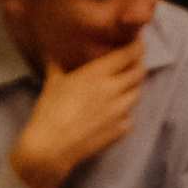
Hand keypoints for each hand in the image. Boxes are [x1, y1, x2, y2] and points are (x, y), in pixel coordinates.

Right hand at [8, 43, 145, 187]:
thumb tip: (52, 50)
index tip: (137, 42)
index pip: (128, 54)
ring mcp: (121, 111)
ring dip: (132, 86)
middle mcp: (114, 89)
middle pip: (138, 72)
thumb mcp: (52, 82)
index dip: (136, 46)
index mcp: (97, 74)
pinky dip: (125, 110)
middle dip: (138, 64)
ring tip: (123, 85)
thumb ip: (57, 64)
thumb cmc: (49, 110)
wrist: (52, 146)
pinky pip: (130, 115)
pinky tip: (113, 111)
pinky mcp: (122, 129)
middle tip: (132, 62)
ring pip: (137, 93)